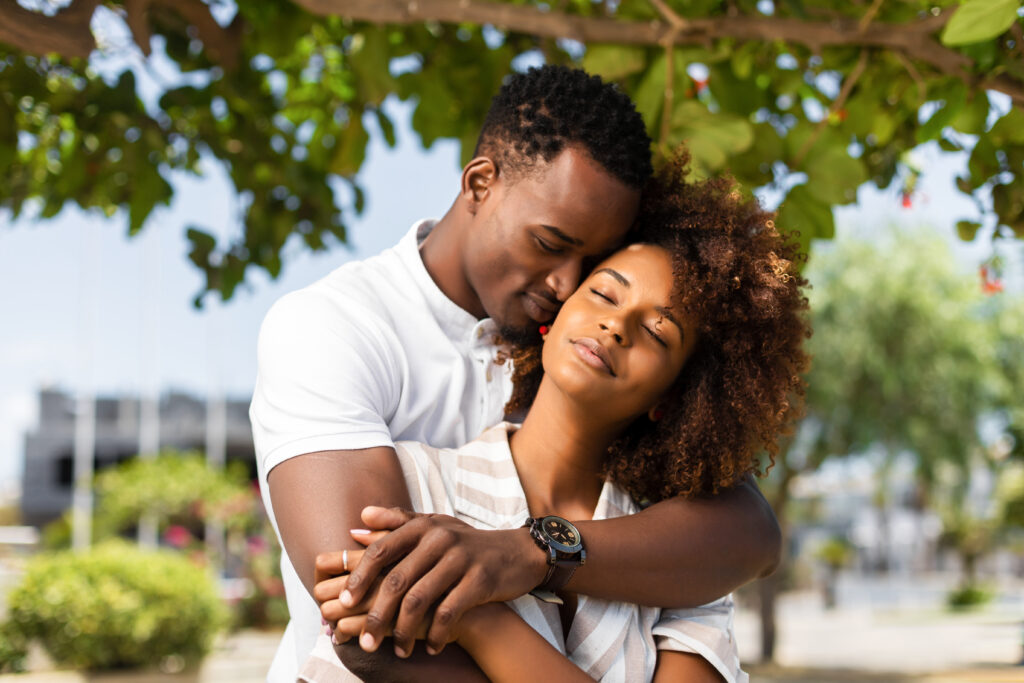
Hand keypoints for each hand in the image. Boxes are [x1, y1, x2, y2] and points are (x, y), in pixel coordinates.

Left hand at [340, 506, 546, 657]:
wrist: (518, 552)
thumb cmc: (467, 543)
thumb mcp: (434, 526)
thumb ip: (396, 524)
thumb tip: (356, 525)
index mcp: (423, 526)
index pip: (381, 550)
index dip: (359, 577)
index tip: (343, 602)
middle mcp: (439, 538)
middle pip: (397, 579)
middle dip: (377, 614)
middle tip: (366, 641)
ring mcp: (461, 559)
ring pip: (420, 599)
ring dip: (404, 631)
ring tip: (398, 650)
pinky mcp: (480, 580)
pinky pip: (449, 612)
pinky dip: (436, 633)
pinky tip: (432, 646)